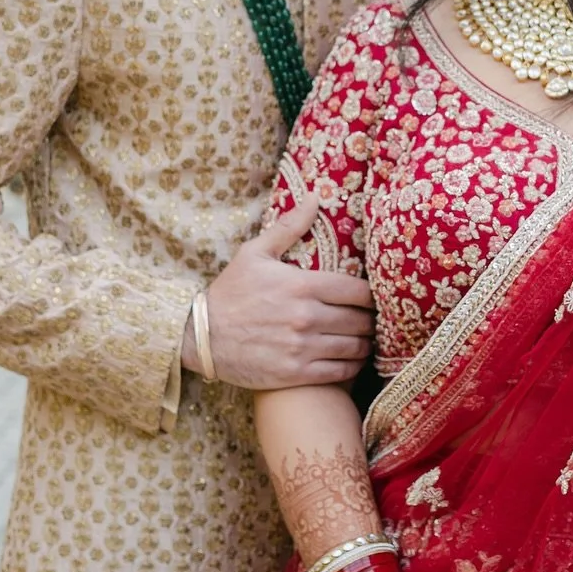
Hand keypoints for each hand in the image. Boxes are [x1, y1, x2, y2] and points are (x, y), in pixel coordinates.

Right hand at [187, 199, 374, 389]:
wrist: (199, 337)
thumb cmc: (229, 293)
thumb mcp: (254, 253)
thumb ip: (288, 227)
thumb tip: (315, 197)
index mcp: (303, 285)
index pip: (358, 291)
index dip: (372, 295)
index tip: (373, 296)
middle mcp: (307, 317)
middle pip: (361, 320)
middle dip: (371, 320)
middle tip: (372, 319)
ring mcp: (302, 348)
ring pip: (355, 347)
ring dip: (365, 344)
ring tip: (364, 339)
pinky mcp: (296, 374)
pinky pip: (340, 372)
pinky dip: (352, 367)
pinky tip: (351, 360)